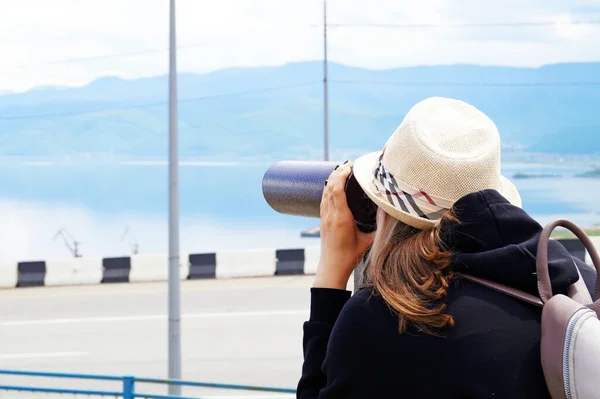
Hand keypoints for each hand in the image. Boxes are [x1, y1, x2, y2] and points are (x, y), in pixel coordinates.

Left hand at [314, 161, 375, 289]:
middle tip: (348, 165)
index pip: (337, 190)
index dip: (341, 175)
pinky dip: (328, 189)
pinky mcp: (322, 221)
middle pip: (329, 187)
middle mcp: (330, 215)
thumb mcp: (368, 241)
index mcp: (341, 218)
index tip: (350, 166)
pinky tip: (334, 186)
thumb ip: (379, 227)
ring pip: (324, 192)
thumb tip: (390, 213)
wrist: (332, 268)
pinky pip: (323, 200)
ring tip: (342, 171)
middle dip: (337, 173)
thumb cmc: (350, 256)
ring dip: (331, 179)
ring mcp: (324, 218)